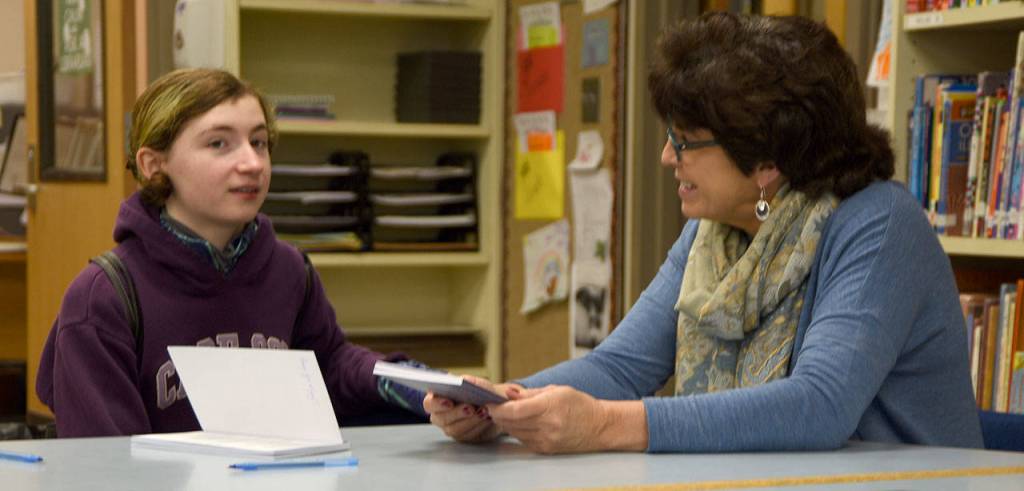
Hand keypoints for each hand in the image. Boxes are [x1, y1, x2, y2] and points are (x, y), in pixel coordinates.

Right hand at [424, 376, 521, 443]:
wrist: (495, 405)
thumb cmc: (481, 391)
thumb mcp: (479, 384)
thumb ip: (472, 382)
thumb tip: (466, 381)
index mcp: (438, 399)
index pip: (429, 404)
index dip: (437, 404)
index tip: (449, 402)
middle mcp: (441, 416)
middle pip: (442, 419)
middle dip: (457, 413)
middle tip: (470, 408)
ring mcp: (451, 428)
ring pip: (455, 430)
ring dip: (470, 421)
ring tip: (483, 412)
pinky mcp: (464, 437)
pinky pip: (469, 436)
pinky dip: (479, 427)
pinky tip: (487, 419)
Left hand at [487, 385, 647, 453]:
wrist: (600, 427)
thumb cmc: (579, 404)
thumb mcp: (556, 390)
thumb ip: (530, 393)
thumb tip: (508, 392)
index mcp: (549, 407)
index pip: (514, 410)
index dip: (497, 407)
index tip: (488, 402)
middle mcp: (547, 427)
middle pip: (510, 422)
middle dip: (498, 414)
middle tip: (493, 405)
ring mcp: (546, 440)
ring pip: (514, 432)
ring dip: (507, 423)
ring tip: (507, 412)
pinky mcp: (545, 449)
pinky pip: (523, 440)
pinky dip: (518, 431)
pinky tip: (522, 423)